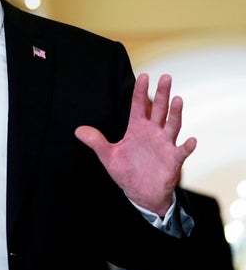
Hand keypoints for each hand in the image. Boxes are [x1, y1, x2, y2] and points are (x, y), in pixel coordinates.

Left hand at [75, 73, 196, 215]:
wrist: (141, 193)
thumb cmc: (126, 171)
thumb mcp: (108, 156)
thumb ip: (96, 142)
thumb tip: (78, 130)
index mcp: (137, 128)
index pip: (139, 106)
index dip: (140, 91)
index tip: (143, 76)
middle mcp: (153, 132)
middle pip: (159, 109)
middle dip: (162, 94)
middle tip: (165, 77)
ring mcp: (165, 144)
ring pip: (172, 125)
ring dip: (176, 113)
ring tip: (178, 99)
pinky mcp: (173, 159)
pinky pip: (182, 151)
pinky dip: (187, 146)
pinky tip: (192, 140)